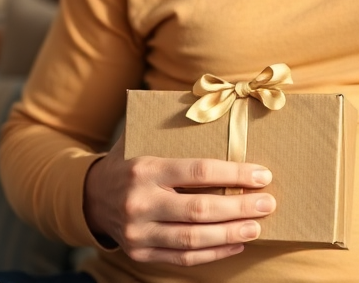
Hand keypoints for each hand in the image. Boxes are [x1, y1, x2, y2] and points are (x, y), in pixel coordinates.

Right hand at [83, 136, 275, 265]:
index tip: (262, 175)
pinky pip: (182, 257)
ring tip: (256, 227)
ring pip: (192, 238)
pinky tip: (235, 244)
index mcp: (144, 168)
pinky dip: (213, 253)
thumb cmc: (129, 160)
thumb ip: (173, 125)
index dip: (234, 175)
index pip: (198, 172)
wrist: (90, 196)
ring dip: (230, 234)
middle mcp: (139, 202)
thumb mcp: (142, 137)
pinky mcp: (139, 252)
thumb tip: (213, 101)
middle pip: (199, 209)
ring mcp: (138, 231)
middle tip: (268, 203)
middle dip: (239, 207)